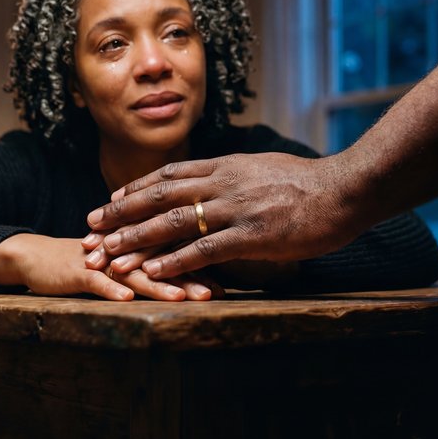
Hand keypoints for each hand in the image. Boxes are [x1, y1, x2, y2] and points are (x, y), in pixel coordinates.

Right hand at [81, 232, 223, 298]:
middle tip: (215, 293)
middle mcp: (122, 248)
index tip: (227, 285)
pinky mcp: (76, 271)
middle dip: (188, 277)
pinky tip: (126, 299)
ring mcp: (100, 259)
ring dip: (156, 285)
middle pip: (159, 260)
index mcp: (137, 243)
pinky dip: (110, 289)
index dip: (200, 267)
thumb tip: (195, 278)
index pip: (173, 252)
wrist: (37, 257)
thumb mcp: (122, 261)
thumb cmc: (88, 262)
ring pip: (132, 270)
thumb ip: (153, 264)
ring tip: (180, 297)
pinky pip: (95, 281)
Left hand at [85, 152, 360, 279]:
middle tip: (91, 227)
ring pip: (173, 221)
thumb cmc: (309, 182)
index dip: (136, 188)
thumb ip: (235, 175)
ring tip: (108, 253)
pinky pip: (203, 248)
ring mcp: (235, 208)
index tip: (111, 199)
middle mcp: (222, 183)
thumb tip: (217, 178)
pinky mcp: (251, 235)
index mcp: (225, 166)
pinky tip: (151, 272)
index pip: (169, 174)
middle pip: (159, 195)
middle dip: (121, 213)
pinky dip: (174, 260)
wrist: (346, 189)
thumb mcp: (264, 167)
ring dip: (137, 239)